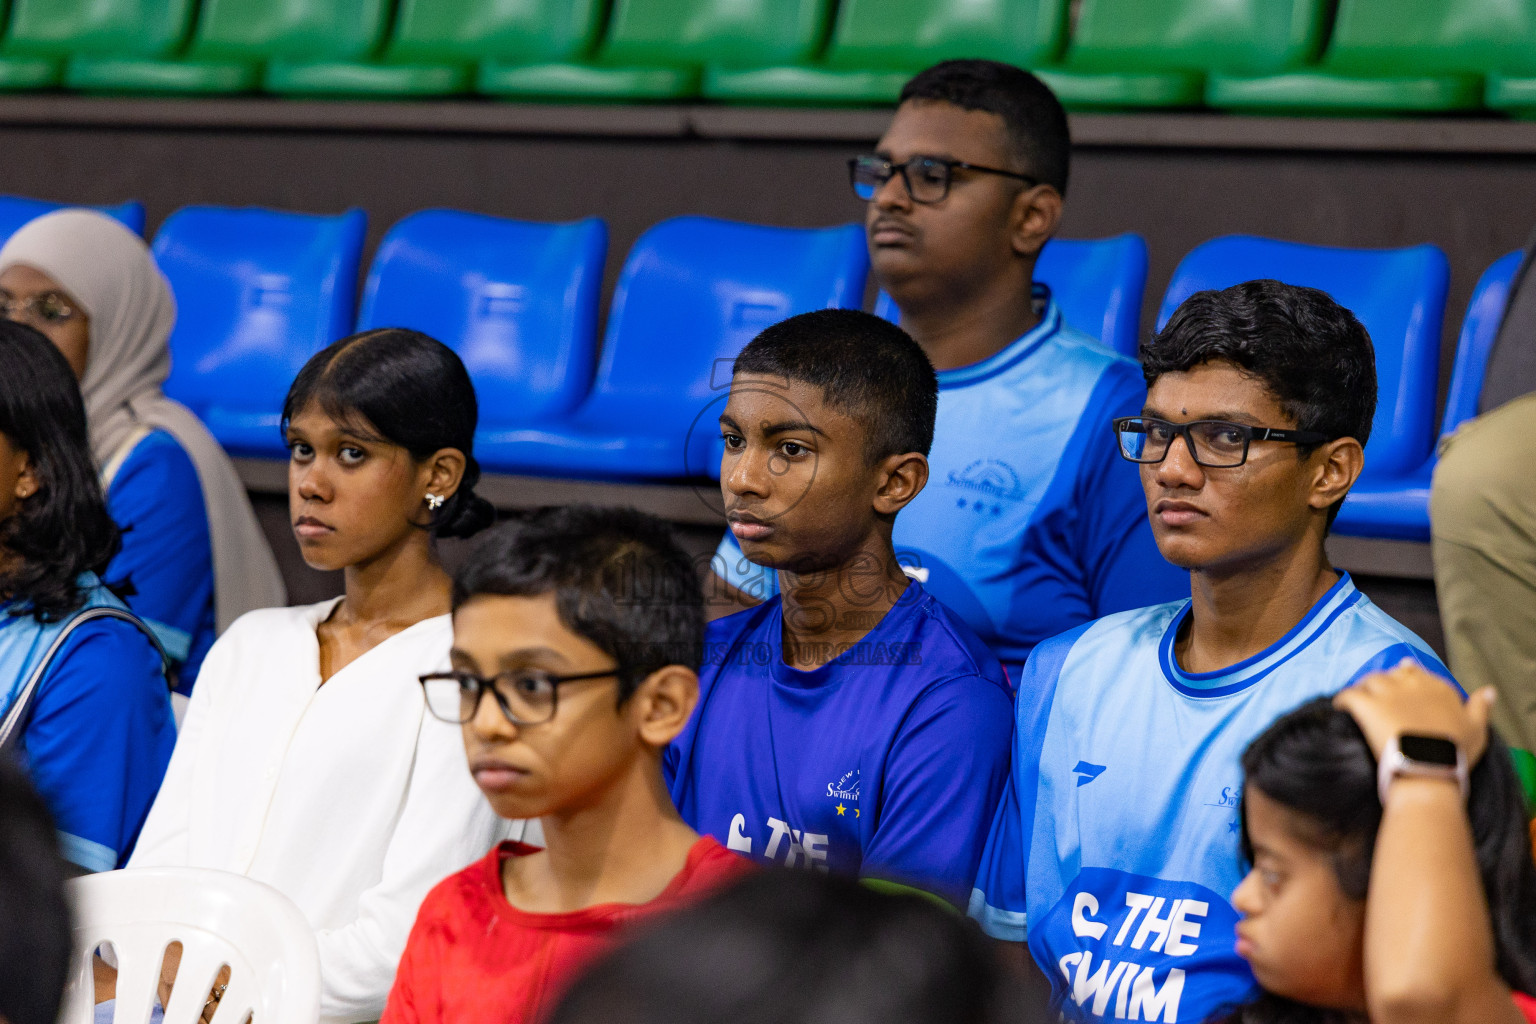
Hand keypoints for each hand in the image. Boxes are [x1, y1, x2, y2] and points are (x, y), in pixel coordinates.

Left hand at [1334, 660, 1491, 764]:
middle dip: (1385, 683)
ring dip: (1364, 689)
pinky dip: (1342, 699)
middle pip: (1392, 674)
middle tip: (1378, 699)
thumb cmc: (1454, 753)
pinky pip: (1348, 694)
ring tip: (1360, 702)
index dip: (1406, 680)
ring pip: (1369, 680)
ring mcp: (1388, 693)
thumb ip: (1480, 707)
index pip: (1417, 674)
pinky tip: (1340, 706)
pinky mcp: (1367, 705)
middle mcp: (1413, 685)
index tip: (1400, 688)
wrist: (1428, 769)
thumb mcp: (1477, 730)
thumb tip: (1489, 690)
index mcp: (1438, 689)